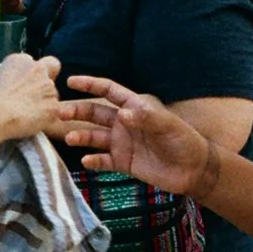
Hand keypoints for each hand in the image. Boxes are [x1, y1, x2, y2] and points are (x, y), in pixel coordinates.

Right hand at [0, 52, 64, 140]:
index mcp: (20, 60)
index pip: (33, 61)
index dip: (33, 72)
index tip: (26, 82)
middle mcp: (37, 69)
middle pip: (51, 71)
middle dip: (45, 81)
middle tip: (34, 97)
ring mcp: (48, 86)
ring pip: (54, 93)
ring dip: (46, 101)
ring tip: (31, 114)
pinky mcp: (53, 105)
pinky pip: (55, 111)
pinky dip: (47, 117)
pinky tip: (35, 122)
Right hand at [59, 74, 220, 195]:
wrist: (193, 170)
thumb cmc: (184, 141)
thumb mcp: (168, 125)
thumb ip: (145, 118)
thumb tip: (122, 114)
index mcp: (135, 107)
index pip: (108, 92)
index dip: (90, 85)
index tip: (71, 81)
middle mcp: (124, 124)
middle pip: (95, 113)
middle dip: (77, 111)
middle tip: (59, 111)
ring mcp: (123, 143)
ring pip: (95, 137)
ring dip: (80, 136)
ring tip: (69, 138)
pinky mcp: (124, 163)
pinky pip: (103, 161)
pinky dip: (94, 161)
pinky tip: (86, 161)